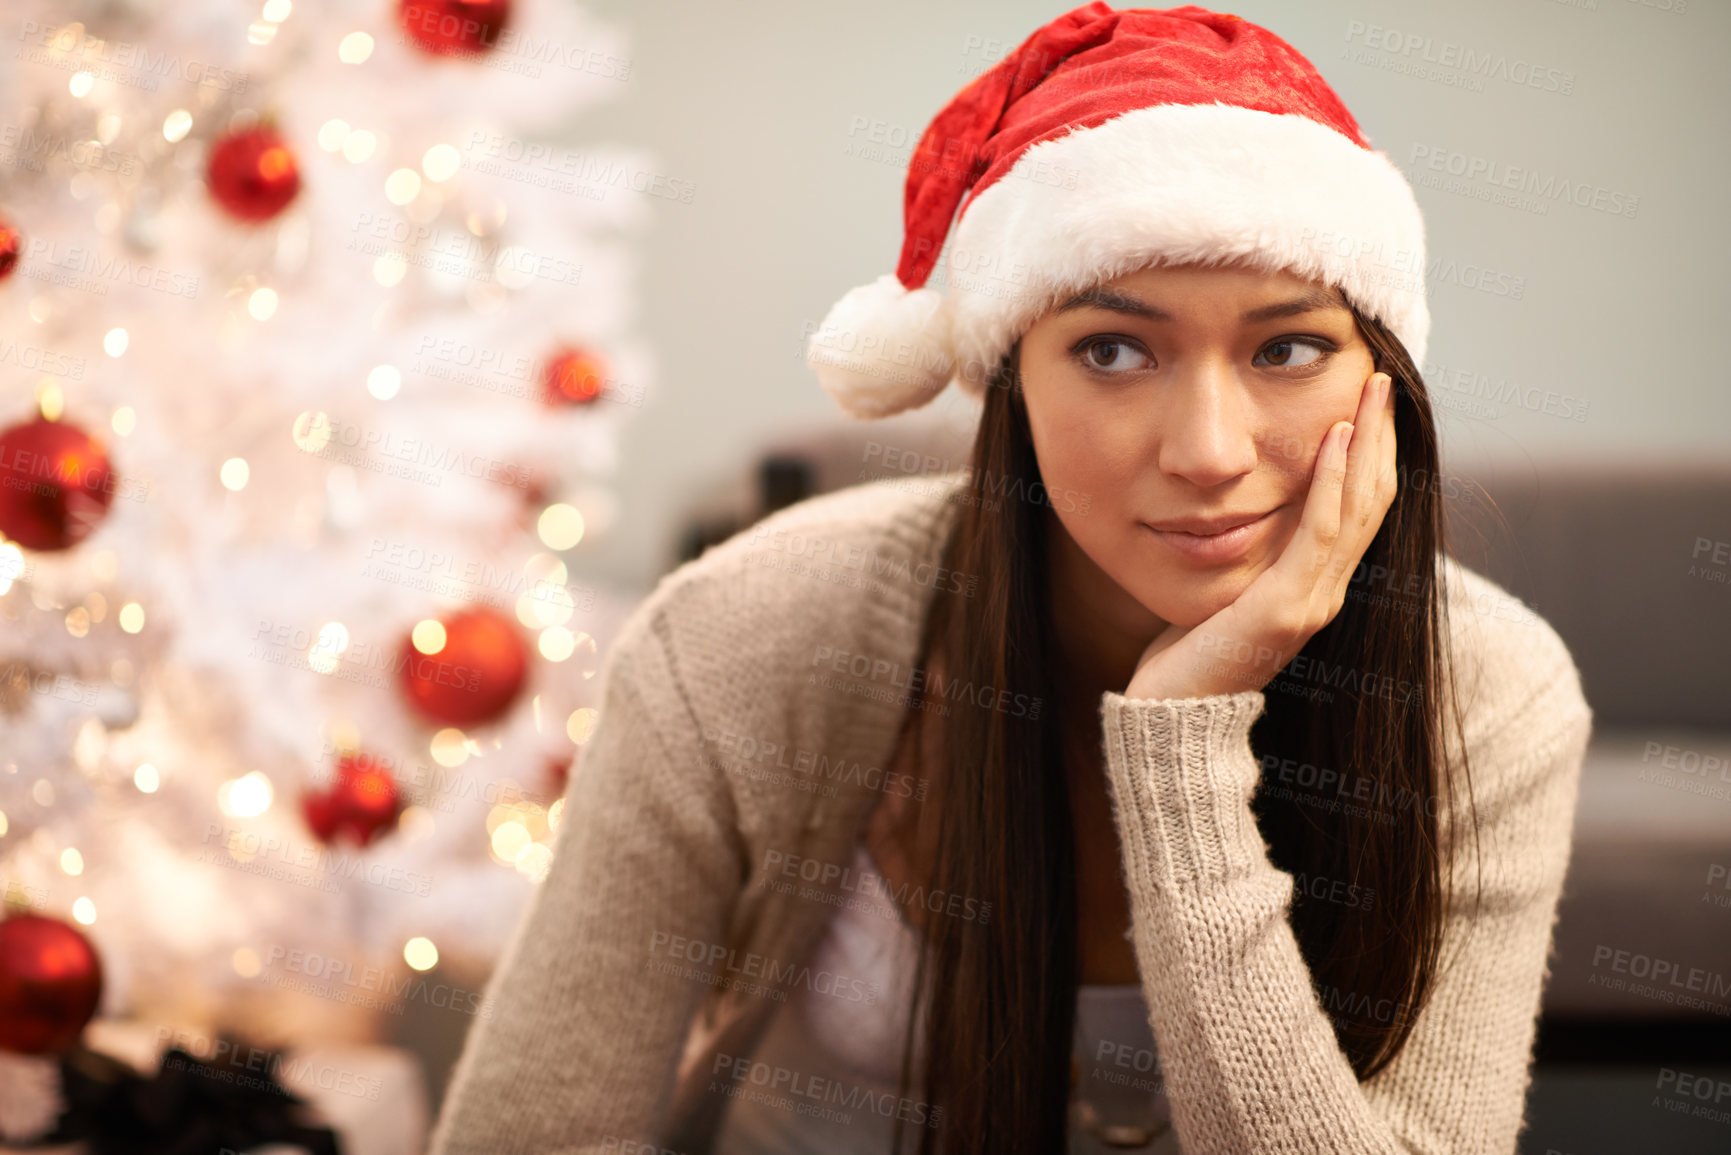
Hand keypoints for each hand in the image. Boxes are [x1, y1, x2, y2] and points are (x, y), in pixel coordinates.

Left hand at [1122, 370, 1397, 701]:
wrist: (1168, 718)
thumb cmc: (1186, 656)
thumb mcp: (1224, 587)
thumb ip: (1248, 554)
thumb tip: (1245, 508)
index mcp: (1313, 586)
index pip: (1360, 508)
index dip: (1371, 453)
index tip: (1370, 400)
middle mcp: (1324, 593)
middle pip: (1372, 499)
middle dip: (1380, 434)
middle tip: (1382, 375)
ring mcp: (1311, 602)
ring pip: (1357, 508)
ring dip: (1367, 442)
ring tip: (1372, 390)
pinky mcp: (1285, 609)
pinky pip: (1319, 533)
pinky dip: (1331, 481)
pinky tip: (1335, 438)